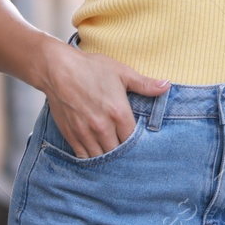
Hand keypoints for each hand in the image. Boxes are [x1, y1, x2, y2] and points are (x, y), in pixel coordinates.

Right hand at [41, 44, 169, 157]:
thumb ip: (145, 84)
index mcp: (118, 112)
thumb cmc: (91, 68)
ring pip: (101, 156)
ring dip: (107, 155)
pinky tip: (96, 152)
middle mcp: (102, 126)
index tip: (136, 139)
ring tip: (112, 151)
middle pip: (117, 150)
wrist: (58, 69)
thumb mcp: (122, 73)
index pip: (132, 139)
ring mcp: (85, 132)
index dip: (136, 141)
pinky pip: (83, 155)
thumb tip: (167, 86)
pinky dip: (91, 156)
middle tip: (125, 148)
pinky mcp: (71, 134)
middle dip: (122, 150)